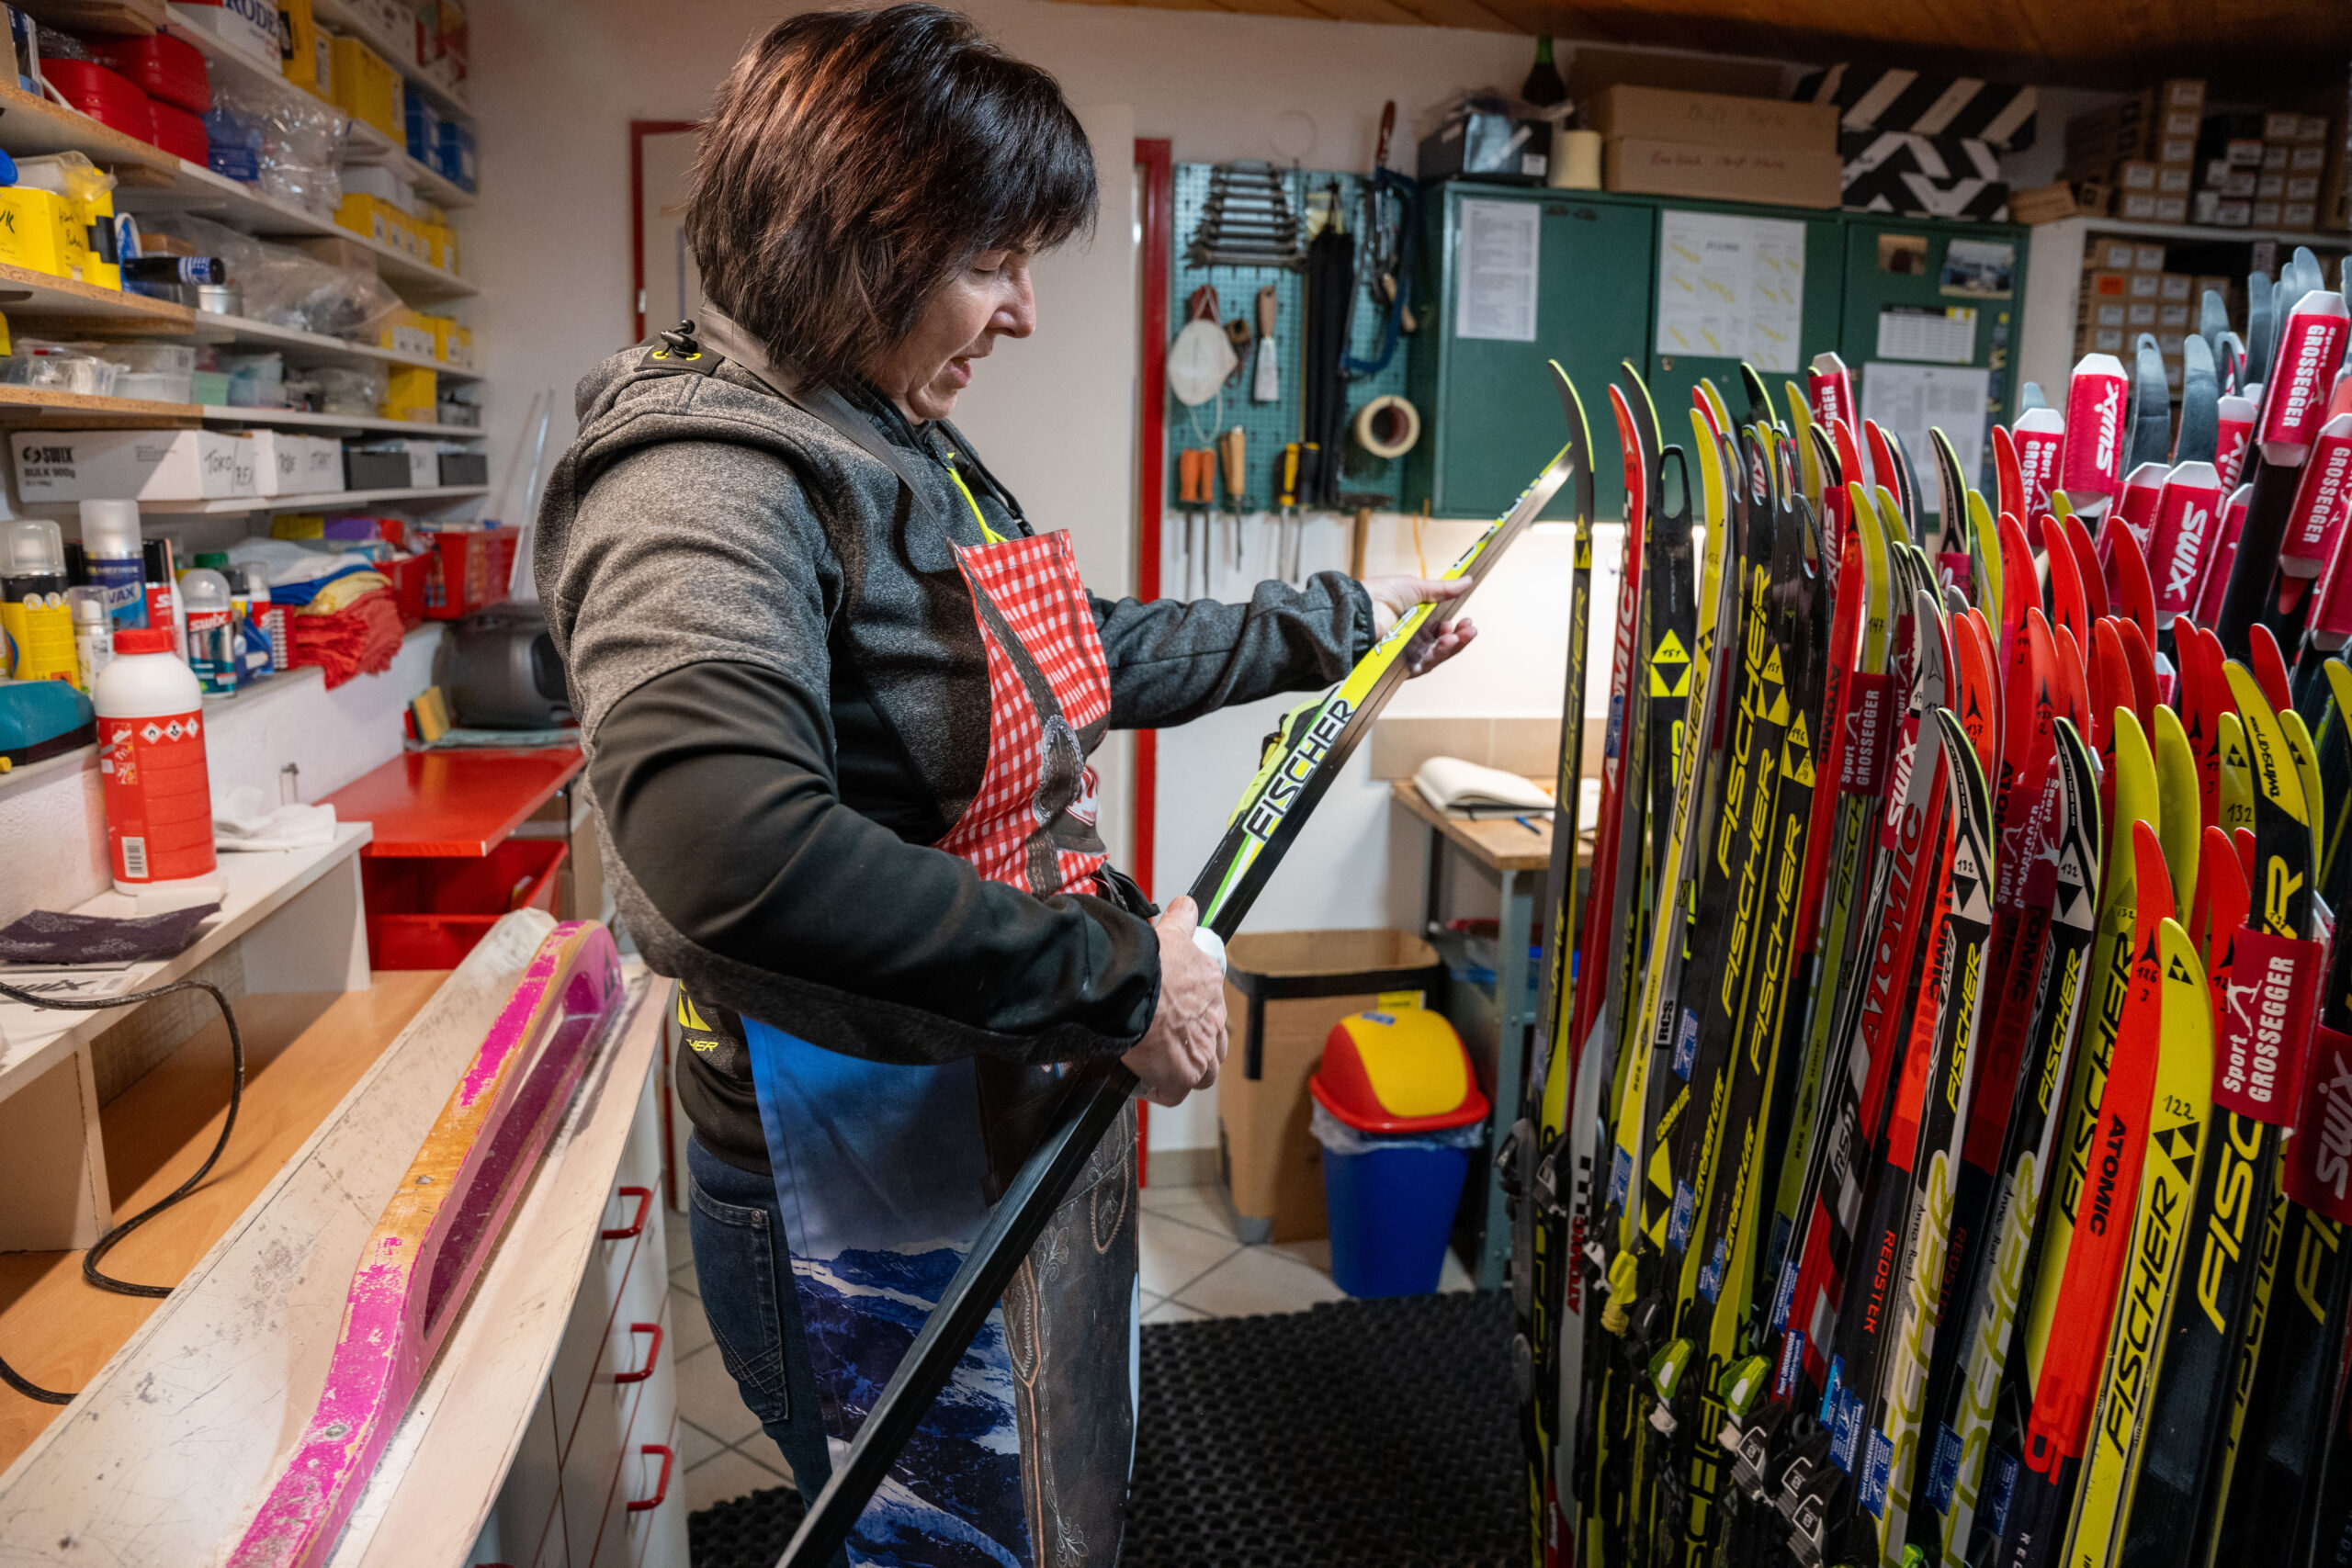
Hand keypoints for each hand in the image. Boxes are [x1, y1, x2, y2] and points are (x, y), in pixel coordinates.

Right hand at [1122, 896, 1226, 1107]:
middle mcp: (1212, 1023)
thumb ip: (1183, 919)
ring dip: (1183, 1072)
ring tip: (1159, 1069)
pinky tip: (1142, 1081)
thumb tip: (1187, 905)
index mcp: (1210, 991)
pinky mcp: (1181, 1076)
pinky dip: (1159, 1090)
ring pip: (1202, 1073)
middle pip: (1214, 1046)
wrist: (1135, 985)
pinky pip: (1173, 1093)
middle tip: (1169, 1047)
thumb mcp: (1172, 933)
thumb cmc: (1149, 962)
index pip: (1212, 1011)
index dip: (1195, 1019)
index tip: (1176, 1019)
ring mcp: (1200, 1052)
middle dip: (1197, 1049)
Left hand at [1363, 576, 1478, 676]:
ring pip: (1437, 656)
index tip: (1466, 620)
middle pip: (1443, 644)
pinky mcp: (1400, 664)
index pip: (1443, 629)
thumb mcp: (1417, 587)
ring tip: (1458, 635)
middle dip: (1460, 637)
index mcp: (1418, 621)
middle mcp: (1414, 638)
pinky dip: (1437, 656)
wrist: (1362, 607)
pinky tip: (1446, 643)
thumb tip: (1467, 581)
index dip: (1456, 627)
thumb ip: (1443, 590)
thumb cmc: (1382, 594)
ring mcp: (1407, 652)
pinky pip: (1423, 665)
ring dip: (1451, 646)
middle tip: (1469, 629)